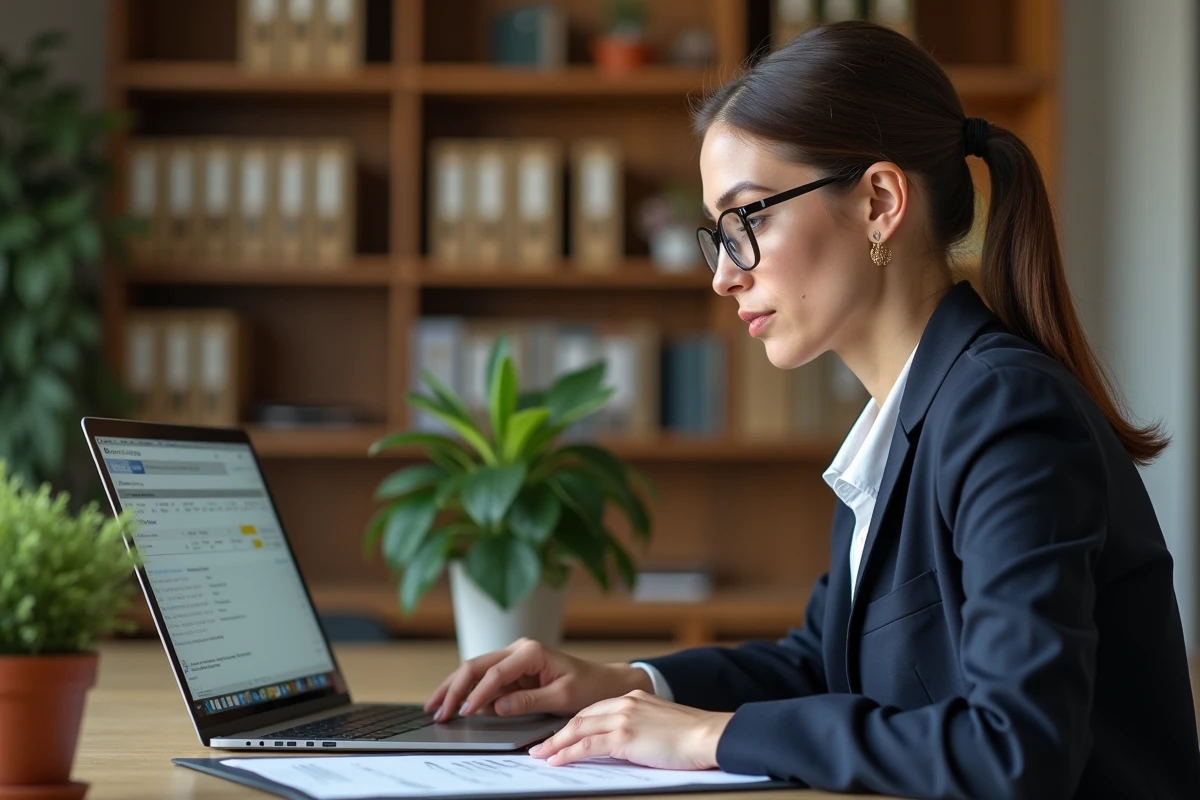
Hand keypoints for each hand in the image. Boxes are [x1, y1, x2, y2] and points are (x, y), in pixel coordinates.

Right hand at [424, 638, 652, 721]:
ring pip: (475, 670)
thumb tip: (497, 707)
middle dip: (454, 688)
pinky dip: (467, 692)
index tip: (462, 712)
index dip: (476, 694)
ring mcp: (513, 659)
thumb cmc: (588, 686)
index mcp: (530, 652)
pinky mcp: (512, 671)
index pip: (494, 673)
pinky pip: (485, 680)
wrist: (603, 682)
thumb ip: (529, 701)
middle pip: (475, 666)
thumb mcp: (562, 696)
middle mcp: (518, 650)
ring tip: (435, 707)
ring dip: (454, 688)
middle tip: (437, 711)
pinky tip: (453, 705)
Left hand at [529, 689, 734, 770]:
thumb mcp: (662, 722)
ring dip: (556, 744)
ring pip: (578, 729)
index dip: (574, 723)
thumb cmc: (693, 735)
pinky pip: (588, 745)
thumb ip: (641, 726)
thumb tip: (628, 742)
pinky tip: (557, 761)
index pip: (594, 709)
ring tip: (541, 755)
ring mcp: (624, 718)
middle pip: (581, 717)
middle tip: (540, 746)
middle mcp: (625, 703)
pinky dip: (568, 753)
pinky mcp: (625, 737)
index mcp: (634, 698)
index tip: (561, 734)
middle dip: (558, 733)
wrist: (709, 734)